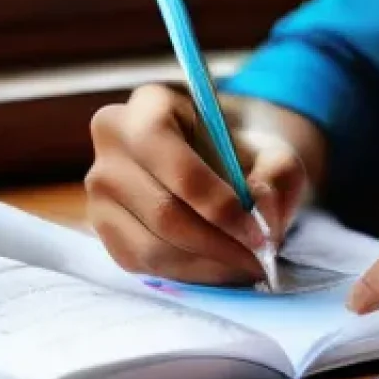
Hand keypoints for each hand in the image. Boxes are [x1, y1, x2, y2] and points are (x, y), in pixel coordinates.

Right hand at [85, 85, 308, 285]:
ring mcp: (100, 188)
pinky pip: (142, 264)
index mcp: (151, 104)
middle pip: (162, 211)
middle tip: (258, 261)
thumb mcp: (277, 153)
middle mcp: (113, 140)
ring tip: (245, 267)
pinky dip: (187, 274)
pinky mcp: (104, 228)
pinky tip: (219, 268)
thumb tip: (259, 213)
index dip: (217, 203)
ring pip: (152, 245)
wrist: (225, 163)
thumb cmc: (247, 152)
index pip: (174, 161)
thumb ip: (277, 177)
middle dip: (217, 244)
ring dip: (206, 265)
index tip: (257, 232)